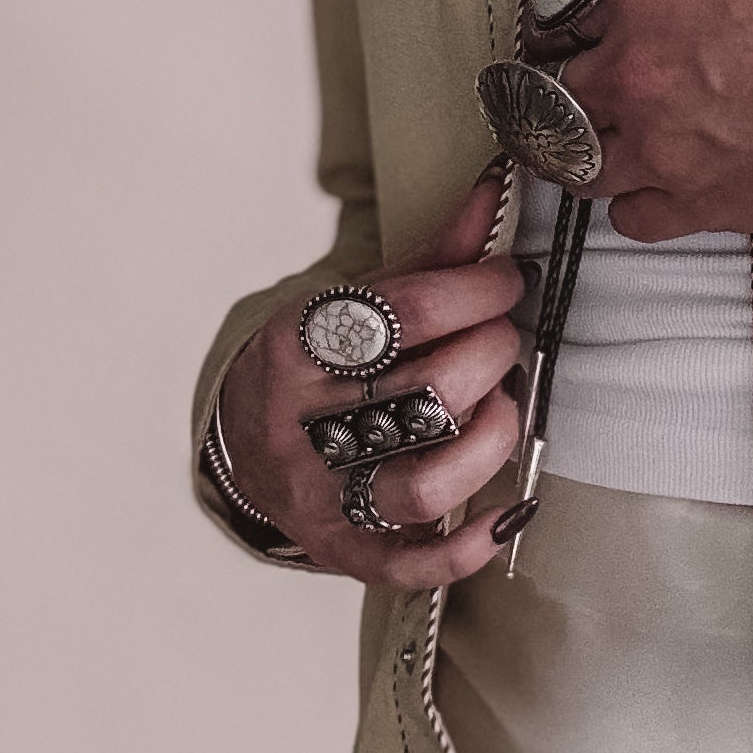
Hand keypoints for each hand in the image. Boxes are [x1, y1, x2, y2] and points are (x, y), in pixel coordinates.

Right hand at [218, 172, 528, 584]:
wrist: (243, 447)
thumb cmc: (317, 364)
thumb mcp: (356, 301)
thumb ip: (432, 257)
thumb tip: (497, 191)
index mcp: (295, 348)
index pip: (401, 313)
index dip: (474, 290)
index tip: (507, 280)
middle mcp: (300, 427)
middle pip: (424, 395)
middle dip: (489, 357)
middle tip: (504, 340)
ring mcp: (321, 496)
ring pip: (423, 482)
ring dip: (490, 439)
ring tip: (504, 404)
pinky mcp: (346, 550)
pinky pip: (414, 562)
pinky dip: (471, 541)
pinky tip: (510, 508)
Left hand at [546, 0, 752, 241]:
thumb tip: (628, 13)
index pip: (561, 13)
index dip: (558, 30)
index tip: (557, 41)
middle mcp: (633, 70)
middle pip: (551, 90)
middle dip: (555, 94)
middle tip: (560, 99)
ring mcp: (655, 144)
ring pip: (575, 159)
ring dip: (579, 152)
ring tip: (591, 148)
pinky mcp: (688, 202)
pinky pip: (627, 214)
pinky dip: (632, 203)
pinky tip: (648, 186)